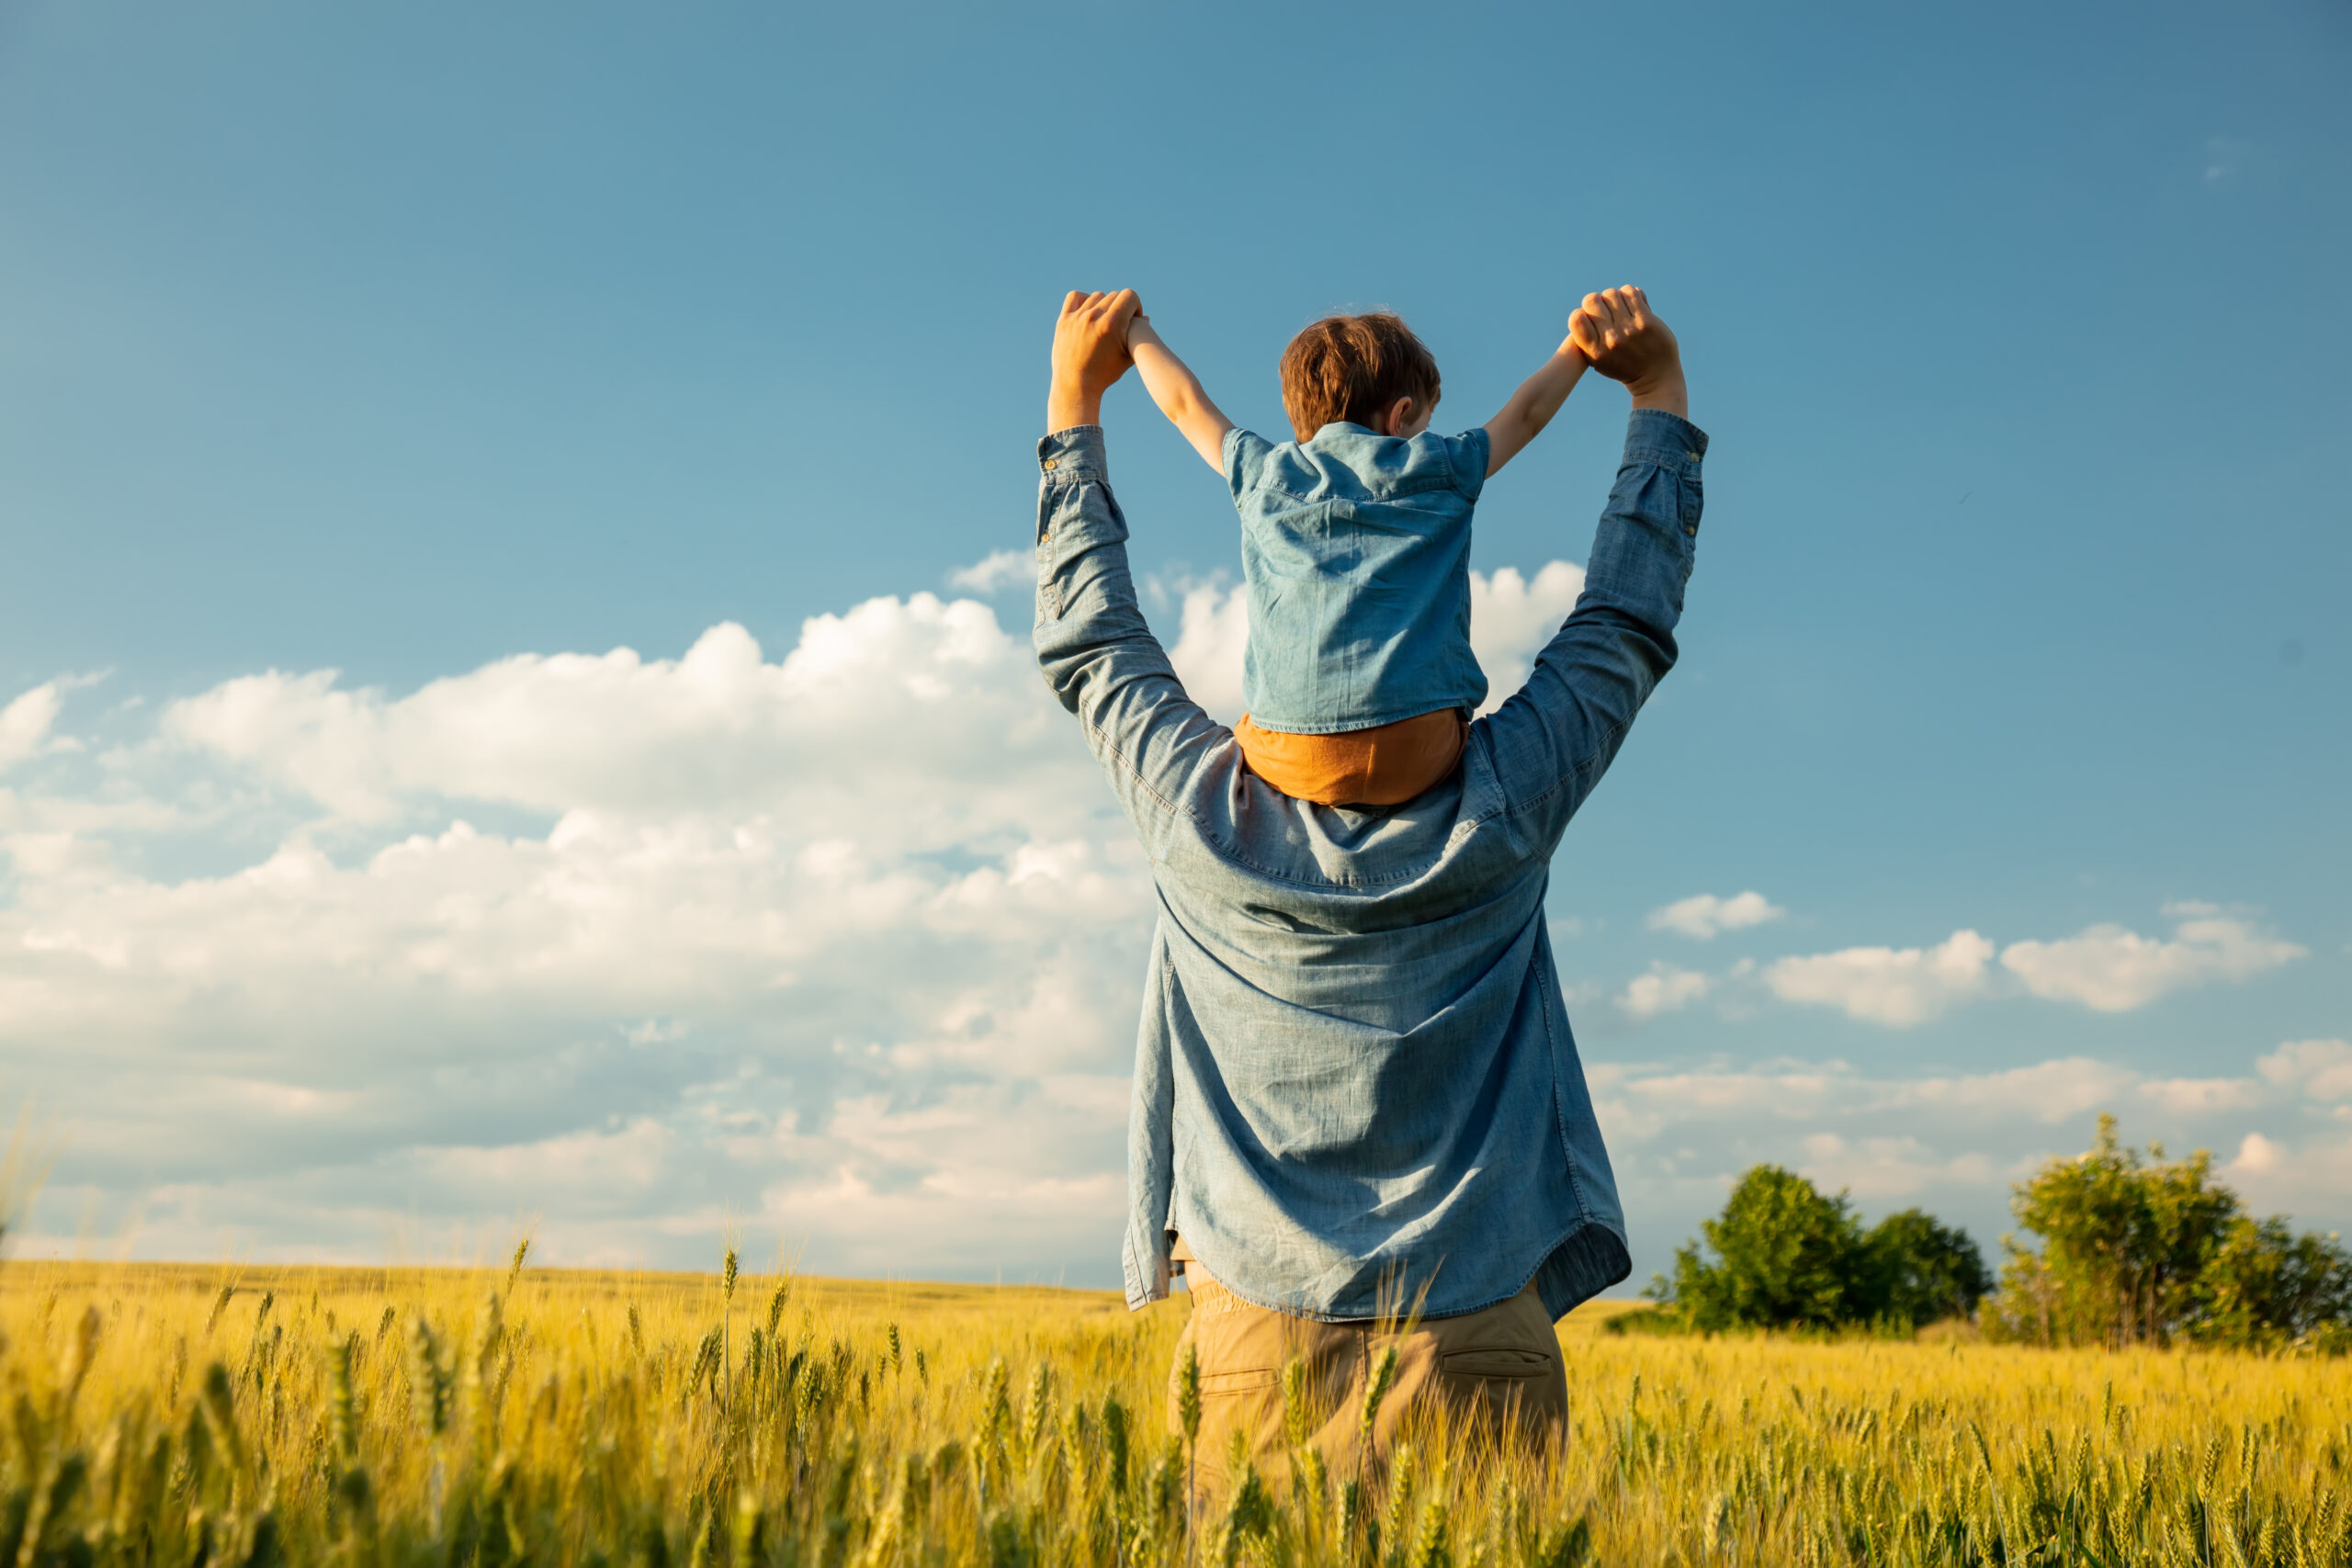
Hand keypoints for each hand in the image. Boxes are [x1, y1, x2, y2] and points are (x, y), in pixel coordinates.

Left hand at [1047, 289, 1142, 431]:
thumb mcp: (1127, 356)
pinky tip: (1088, 311)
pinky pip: (1074, 297)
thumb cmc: (1105, 374)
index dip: (1136, 306)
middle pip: (1114, 296)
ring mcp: (1077, 318)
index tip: (1133, 318)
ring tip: (1104, 320)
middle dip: (1121, 308)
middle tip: (1120, 323)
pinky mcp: (1064, 320)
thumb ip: (1139, 334)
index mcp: (1111, 324)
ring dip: (1104, 305)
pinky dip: (1083, 300)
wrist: (1076, 386)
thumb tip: (1145, 317)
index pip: (1130, 296)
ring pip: (1097, 296)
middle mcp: (1093, 317)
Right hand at [1569, 287, 1686, 418]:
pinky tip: (1632, 303)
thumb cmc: (1623, 367)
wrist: (1656, 378)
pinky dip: (1629, 294)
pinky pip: (1630, 293)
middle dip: (1597, 302)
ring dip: (1614, 297)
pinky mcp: (1646, 321)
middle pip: (1592, 300)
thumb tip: (1585, 306)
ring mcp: (1629, 329)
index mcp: (1595, 351)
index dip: (1582, 313)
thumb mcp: (1598, 360)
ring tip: (1620, 307)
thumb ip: (1588, 337)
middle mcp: (1610, 340)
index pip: (1576, 318)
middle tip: (1606, 310)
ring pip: (1611, 294)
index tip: (1591, 319)